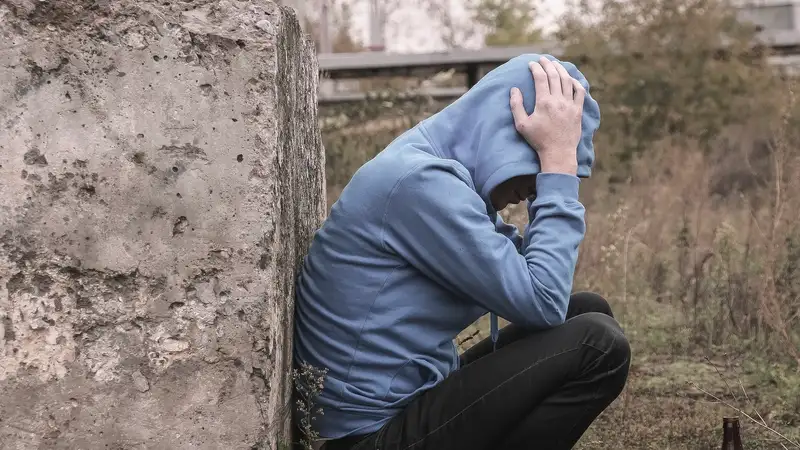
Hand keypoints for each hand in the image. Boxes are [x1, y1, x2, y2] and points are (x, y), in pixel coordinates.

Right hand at [510, 57, 584, 175]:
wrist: (558, 152)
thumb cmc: (538, 140)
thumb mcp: (522, 125)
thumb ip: (516, 106)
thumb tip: (514, 89)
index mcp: (544, 102)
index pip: (540, 78)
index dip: (535, 68)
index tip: (531, 64)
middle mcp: (558, 100)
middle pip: (554, 75)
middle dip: (547, 64)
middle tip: (542, 59)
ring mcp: (570, 104)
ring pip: (567, 80)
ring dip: (560, 69)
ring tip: (555, 64)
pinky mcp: (578, 110)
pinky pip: (580, 91)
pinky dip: (575, 82)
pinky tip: (571, 78)